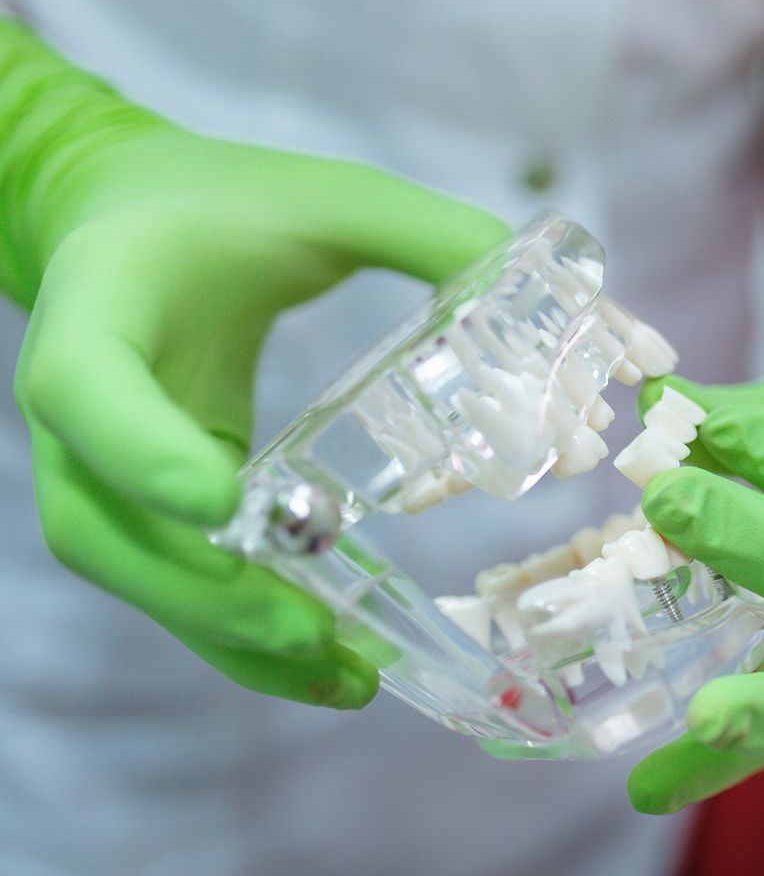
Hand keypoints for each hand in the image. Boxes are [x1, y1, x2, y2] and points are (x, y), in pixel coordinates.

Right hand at [5, 22, 507, 706]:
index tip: (232, 504)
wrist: (119, 213)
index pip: (90, 390)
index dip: (148, 454)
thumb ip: (436, 238)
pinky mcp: (134, 499)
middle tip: (316, 634)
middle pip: (102, 525)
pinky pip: (172, 581)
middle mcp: (75, 404)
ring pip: (137, 576)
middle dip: (205, 593)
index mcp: (98, 308)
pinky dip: (242, 632)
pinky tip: (327, 668)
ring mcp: (94, 464)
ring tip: (346, 678)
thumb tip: (576, 310)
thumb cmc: (225, 202)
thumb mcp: (329, 198)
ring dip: (233, 638)